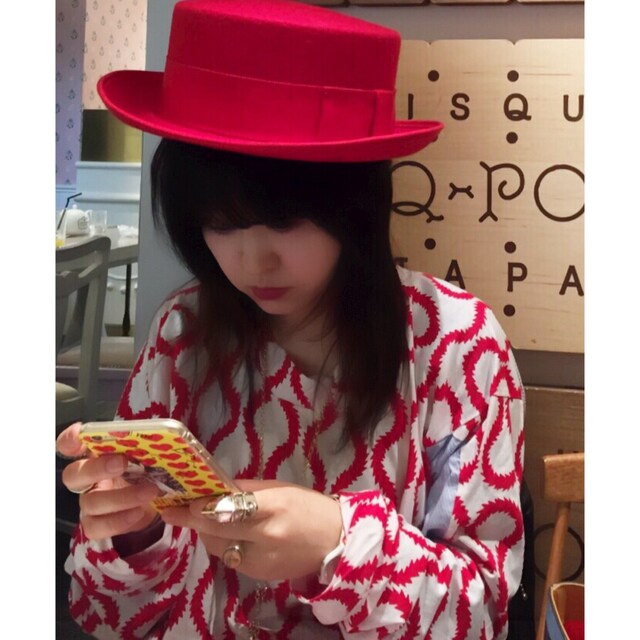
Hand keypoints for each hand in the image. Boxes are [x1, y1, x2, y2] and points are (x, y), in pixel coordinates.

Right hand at [56, 422, 159, 538]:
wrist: (154, 499)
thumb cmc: (145, 468)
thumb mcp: (144, 452)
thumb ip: (140, 443)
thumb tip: (155, 433)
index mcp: (95, 454)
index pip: (69, 444)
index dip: (69, 440)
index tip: (80, 436)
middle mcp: (86, 478)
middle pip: (73, 475)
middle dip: (96, 468)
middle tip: (123, 463)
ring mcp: (89, 502)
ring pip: (90, 503)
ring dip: (121, 498)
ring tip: (150, 491)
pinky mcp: (96, 524)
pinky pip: (97, 527)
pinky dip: (119, 520)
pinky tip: (139, 511)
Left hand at [160, 480, 342, 581]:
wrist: (335, 542)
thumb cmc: (308, 506)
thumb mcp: (278, 489)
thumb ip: (245, 490)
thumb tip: (215, 488)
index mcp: (272, 508)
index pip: (226, 509)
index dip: (199, 507)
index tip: (180, 501)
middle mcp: (264, 538)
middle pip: (214, 531)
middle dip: (192, 520)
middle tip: (175, 510)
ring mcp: (260, 561)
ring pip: (217, 548)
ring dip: (205, 533)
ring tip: (201, 519)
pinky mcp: (258, 576)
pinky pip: (229, 559)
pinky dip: (223, 545)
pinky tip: (226, 534)